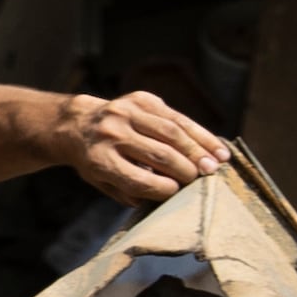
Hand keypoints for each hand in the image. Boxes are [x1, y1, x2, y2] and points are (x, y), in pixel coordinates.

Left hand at [47, 89, 227, 203]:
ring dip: (199, 149)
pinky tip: (215, 147)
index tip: (181, 193)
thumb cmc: (96, 160)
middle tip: (207, 178)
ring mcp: (126, 113)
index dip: (164, 188)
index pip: (138, 179)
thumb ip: (130, 191)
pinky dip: (199, 133)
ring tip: (218, 163)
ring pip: (173, 132)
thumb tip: (169, 197)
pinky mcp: (141, 99)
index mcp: (98, 160)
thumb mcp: (102, 181)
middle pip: (159, 154)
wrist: (78, 123)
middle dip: (187, 168)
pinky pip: (177, 117)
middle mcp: (111, 134)